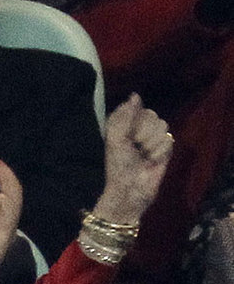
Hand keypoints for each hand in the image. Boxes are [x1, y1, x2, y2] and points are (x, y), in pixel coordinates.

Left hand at [0, 155, 22, 283]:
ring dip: (5, 180)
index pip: (6, 192)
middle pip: (13, 192)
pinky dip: (4, 199)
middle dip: (4, 172)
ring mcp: (5, 229)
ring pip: (14, 199)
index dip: (0, 174)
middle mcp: (5, 222)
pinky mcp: (2, 236)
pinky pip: (9, 214)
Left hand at [93, 95, 172, 225]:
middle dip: (141, 133)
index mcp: (125, 123)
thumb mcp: (115, 139)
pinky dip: (158, 152)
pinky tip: (152, 161)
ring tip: (143, 156)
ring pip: (161, 125)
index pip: (135, 107)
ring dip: (150, 143)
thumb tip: (135, 95)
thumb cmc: (118, 165)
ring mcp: (154, 138)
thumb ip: (125, 116)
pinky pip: (168, 140)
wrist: (130, 188)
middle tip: (134, 148)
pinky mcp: (166, 149)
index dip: (131, 120)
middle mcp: (140, 128)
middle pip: (151, 114)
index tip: (124, 135)